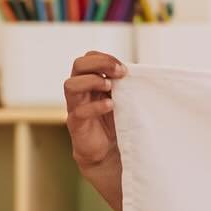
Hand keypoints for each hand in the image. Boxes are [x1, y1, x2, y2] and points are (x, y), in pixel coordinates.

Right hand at [64, 52, 125, 175]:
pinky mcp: (76, 124)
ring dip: (92, 81)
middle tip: (119, 72)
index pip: (89, 58)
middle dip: (99, 64)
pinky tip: (110, 106)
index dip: (104, 58)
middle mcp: (81, 91)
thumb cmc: (116, 122)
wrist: (109, 153)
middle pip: (78, 65)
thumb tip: (140, 71)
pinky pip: (78, 111)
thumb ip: (126, 85)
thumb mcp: (123, 99)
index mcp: (91, 81)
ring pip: (70, 85)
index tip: (124, 68)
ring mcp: (75, 106)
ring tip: (110, 87)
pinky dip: (95, 106)